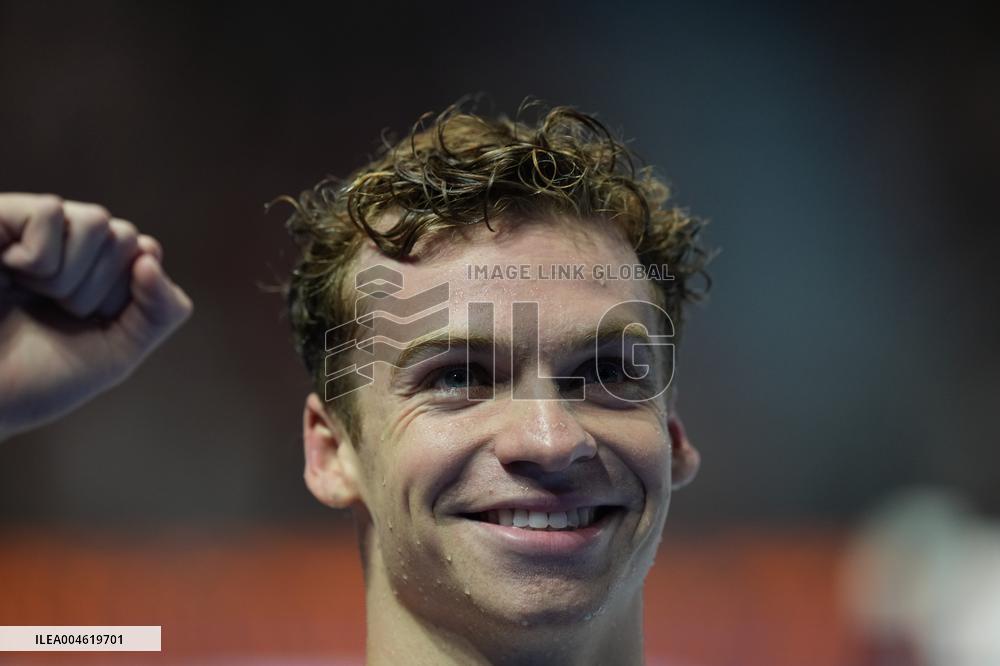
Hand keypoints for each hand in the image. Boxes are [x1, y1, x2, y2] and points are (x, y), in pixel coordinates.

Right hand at [0, 193, 192, 440]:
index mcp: (100, 269)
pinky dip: (36, 257)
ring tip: (31, 294)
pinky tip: (7, 273)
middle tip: (54, 312)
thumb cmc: (36, 377)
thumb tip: (151, 252)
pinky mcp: (0, 216)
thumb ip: (160, 311)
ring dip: (68, 276)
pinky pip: (50, 211)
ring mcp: (34, 225)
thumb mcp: (118, 352)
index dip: (124, 298)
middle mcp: (70, 241)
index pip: (147, 253)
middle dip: (97, 289)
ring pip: (96, 221)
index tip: (89, 324)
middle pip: (127, 236)